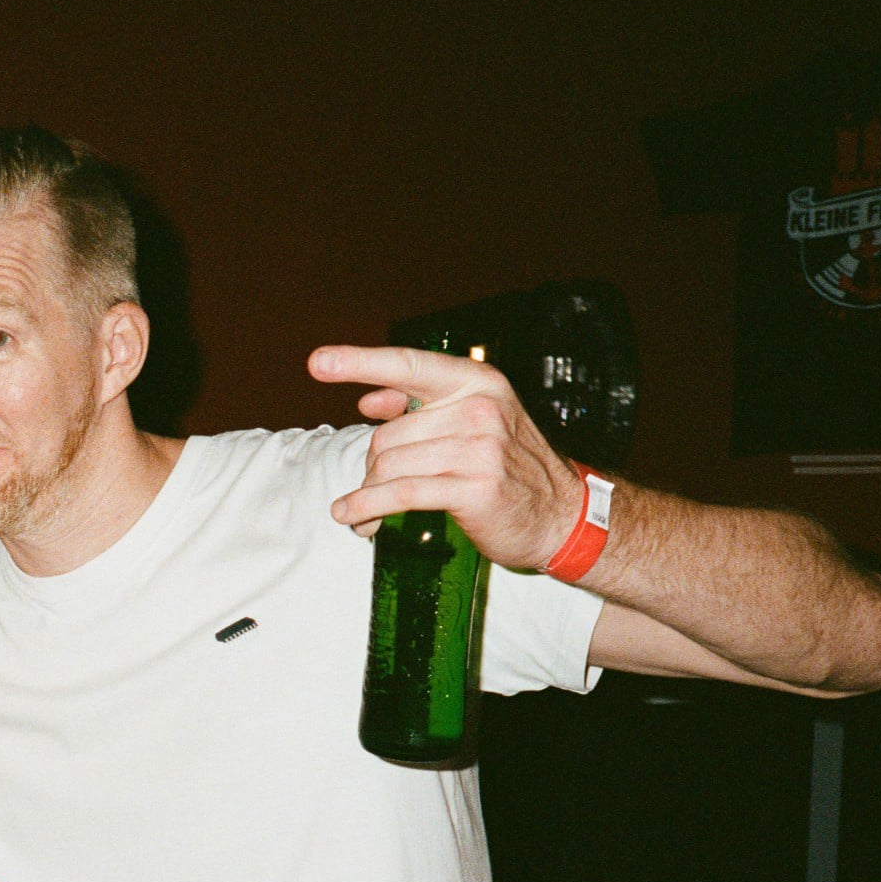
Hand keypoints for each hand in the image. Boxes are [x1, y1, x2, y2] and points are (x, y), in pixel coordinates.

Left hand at [308, 344, 585, 568]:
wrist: (563, 516)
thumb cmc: (510, 468)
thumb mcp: (474, 423)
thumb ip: (422, 407)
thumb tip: (368, 397)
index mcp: (476, 382)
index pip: (409, 364)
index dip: (359, 362)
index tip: (317, 362)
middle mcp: (479, 408)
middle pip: (387, 434)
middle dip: (373, 467)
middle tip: (376, 488)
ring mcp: (479, 448)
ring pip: (388, 465)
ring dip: (367, 494)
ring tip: (363, 512)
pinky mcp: (472, 487)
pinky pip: (400, 494)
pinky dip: (369, 507)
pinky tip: (356, 520)